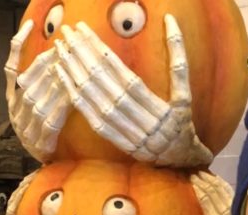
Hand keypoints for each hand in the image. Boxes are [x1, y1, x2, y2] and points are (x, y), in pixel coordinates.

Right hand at [5, 20, 71, 162]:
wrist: (41, 160)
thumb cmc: (41, 127)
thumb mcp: (34, 104)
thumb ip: (37, 83)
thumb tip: (53, 57)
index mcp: (11, 101)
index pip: (11, 69)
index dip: (18, 47)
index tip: (30, 27)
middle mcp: (14, 112)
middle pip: (27, 82)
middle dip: (44, 63)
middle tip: (61, 47)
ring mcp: (24, 127)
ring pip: (37, 99)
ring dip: (52, 81)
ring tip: (67, 65)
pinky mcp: (39, 140)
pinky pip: (49, 120)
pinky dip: (59, 106)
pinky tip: (70, 93)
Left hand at [54, 15, 212, 166]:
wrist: (182, 160)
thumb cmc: (184, 122)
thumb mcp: (186, 93)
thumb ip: (178, 59)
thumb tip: (170, 20)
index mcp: (159, 109)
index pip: (124, 76)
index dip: (102, 54)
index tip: (84, 32)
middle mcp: (143, 124)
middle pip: (107, 88)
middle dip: (84, 60)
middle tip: (66, 36)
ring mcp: (130, 136)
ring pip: (98, 105)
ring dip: (77, 79)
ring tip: (61, 55)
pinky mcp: (120, 145)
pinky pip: (96, 124)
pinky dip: (80, 104)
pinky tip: (66, 85)